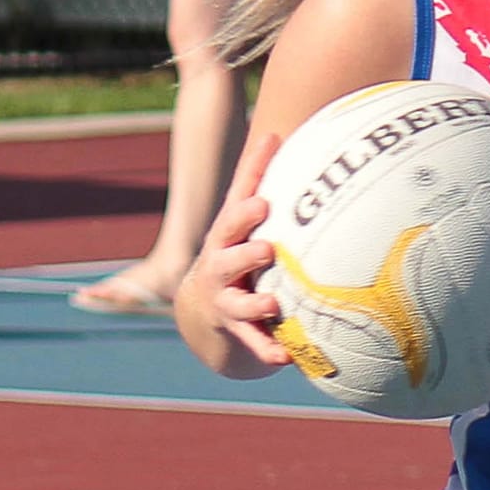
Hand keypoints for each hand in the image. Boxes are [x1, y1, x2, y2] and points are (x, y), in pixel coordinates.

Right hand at [178, 193, 292, 376]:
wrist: (203, 313)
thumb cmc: (233, 254)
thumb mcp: (239, 220)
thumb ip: (254, 180)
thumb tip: (274, 132)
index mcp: (226, 237)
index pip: (235, 214)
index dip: (247, 202)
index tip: (264, 198)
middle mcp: (221, 268)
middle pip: (227, 256)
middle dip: (245, 250)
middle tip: (267, 248)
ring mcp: (226, 301)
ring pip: (237, 303)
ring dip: (255, 302)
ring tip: (271, 302)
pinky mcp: (237, 331)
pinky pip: (253, 343)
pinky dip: (268, 349)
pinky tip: (286, 357)